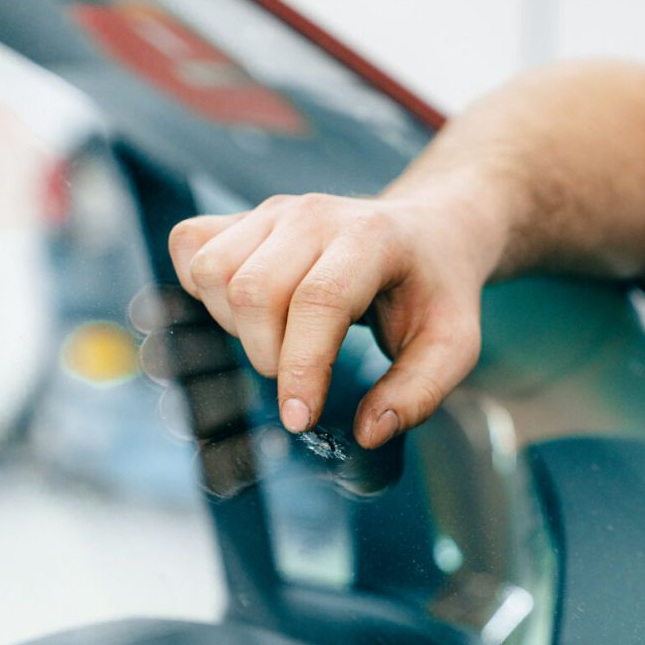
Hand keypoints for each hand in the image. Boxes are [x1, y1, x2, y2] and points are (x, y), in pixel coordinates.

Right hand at [168, 189, 497, 448]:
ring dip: (234, 326)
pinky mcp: (244, 217)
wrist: (428, 232)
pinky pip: (189, 248)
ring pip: (212, 272)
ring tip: (280, 341)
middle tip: (303, 378)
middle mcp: (315, 215)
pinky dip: (203, 291)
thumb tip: (367, 432)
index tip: (300, 419)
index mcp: (372, 238)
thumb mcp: (454, 346)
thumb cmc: (436, 292)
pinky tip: (247, 313)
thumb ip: (418, 393)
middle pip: (254, 291)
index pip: (318, 301)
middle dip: (268, 356)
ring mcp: (274, 212)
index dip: (301, 367)